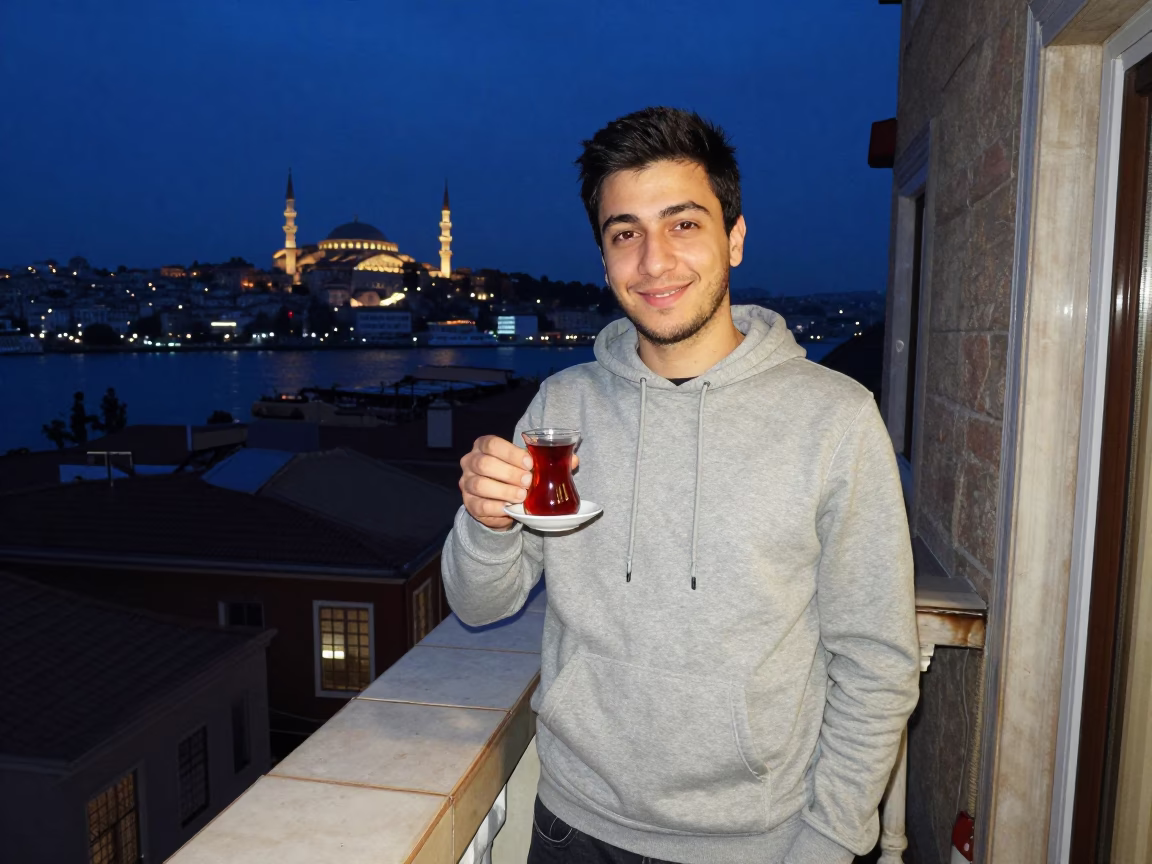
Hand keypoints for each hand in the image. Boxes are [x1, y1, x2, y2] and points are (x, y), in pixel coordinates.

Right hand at [459, 435, 578, 530]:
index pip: (491, 444)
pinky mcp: (470, 504)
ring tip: (522, 496)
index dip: (511, 453)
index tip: (530, 463)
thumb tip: (574, 460)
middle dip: (509, 473)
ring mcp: (466, 483)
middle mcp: (470, 462)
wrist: (501, 501)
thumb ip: (547, 461)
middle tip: (528, 482)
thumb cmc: (515, 475)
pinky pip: (481, 505)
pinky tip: (510, 508)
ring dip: (504, 491)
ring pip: (480, 484)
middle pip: (484, 464)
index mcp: (484, 446)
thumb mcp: (528, 465)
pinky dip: (497, 507)